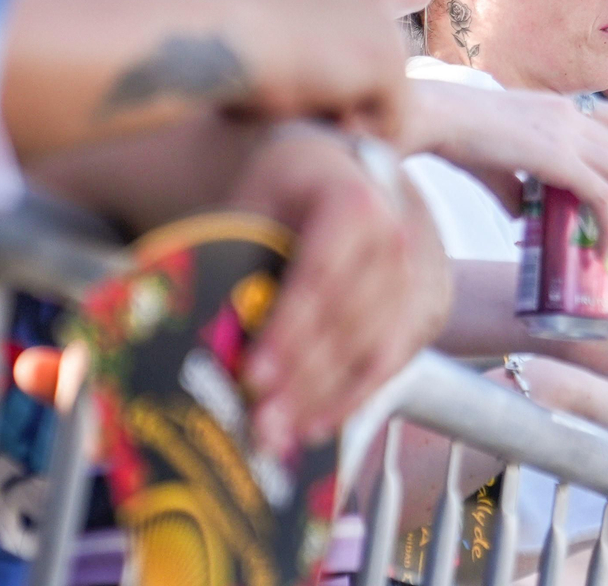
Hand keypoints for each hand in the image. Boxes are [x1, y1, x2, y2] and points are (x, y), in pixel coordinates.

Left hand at [238, 125, 449, 451]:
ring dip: (320, 397)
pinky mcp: (420, 308)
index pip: (319, 273)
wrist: (343, 172)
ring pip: (370, 348)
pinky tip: (314, 426)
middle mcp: (395, 237)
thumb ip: (229, 253)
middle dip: (300, 378)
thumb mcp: (253, 199)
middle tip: (256, 422)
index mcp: (353, 200)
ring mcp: (415, 275)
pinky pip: (389, 364)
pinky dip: (351, 399)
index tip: (252, 373)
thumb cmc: (284, 190)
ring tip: (274, 436)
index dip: (287, 328)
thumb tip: (187, 318)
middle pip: (347, 319)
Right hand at [406, 80, 607, 255]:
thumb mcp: (499, 161)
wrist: (435, 118)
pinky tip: (601, 245)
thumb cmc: (456, 137)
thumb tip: (523, 220)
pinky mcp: (557, 156)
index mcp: (563, 108)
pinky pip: (602, 194)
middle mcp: (573, 115)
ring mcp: (568, 133)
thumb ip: (517, 187)